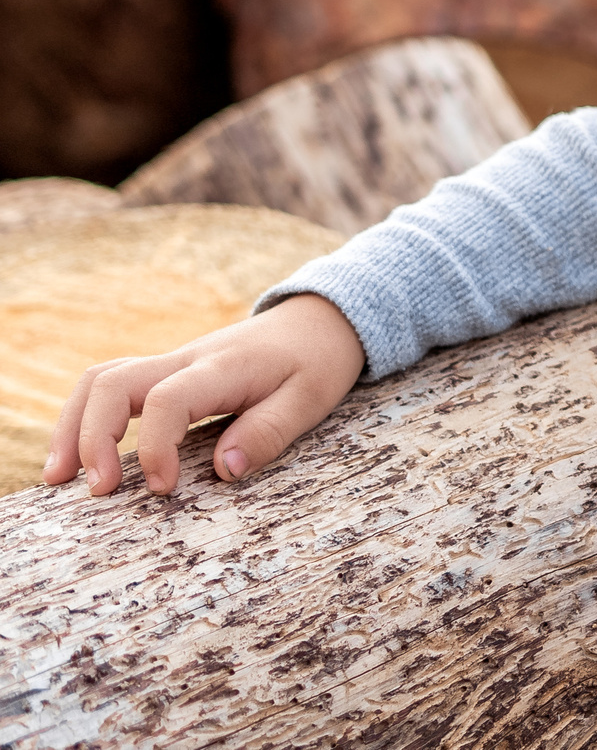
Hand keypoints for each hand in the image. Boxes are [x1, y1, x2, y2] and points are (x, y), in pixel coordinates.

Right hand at [43, 293, 366, 496]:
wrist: (321, 321)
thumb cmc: (317, 362)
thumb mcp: (311, 398)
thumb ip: (269, 432)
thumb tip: (224, 470)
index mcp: (222, 367)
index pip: (168, 400)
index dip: (155, 447)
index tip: (163, 488)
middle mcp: (186, 360)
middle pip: (113, 382)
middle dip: (90, 436)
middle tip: (97, 492)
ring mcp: (172, 363)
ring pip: (102, 380)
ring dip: (74, 426)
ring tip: (60, 479)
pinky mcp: (167, 373)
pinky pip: (113, 386)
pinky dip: (86, 417)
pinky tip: (81, 456)